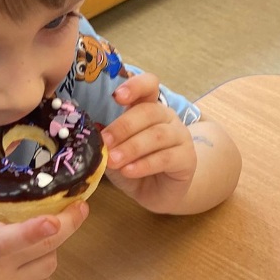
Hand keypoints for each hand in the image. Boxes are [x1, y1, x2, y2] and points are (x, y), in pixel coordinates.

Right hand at [0, 169, 88, 279]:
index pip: (10, 238)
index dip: (35, 228)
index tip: (54, 219)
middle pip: (47, 246)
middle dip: (67, 224)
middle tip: (77, 207)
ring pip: (49, 266)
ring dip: (49, 249)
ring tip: (38, 238)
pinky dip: (43, 276)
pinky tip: (31, 266)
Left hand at [100, 72, 196, 209]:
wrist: (157, 193)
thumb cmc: (134, 167)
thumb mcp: (115, 153)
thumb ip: (107, 144)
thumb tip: (92, 136)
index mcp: (148, 108)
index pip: (148, 86)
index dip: (135, 86)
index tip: (117, 96)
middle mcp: (167, 117)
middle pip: (149, 112)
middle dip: (124, 126)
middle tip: (105, 142)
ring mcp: (180, 136)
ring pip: (158, 135)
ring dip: (132, 147)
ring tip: (113, 160)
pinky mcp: (188, 158)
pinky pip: (166, 157)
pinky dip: (145, 164)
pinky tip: (129, 171)